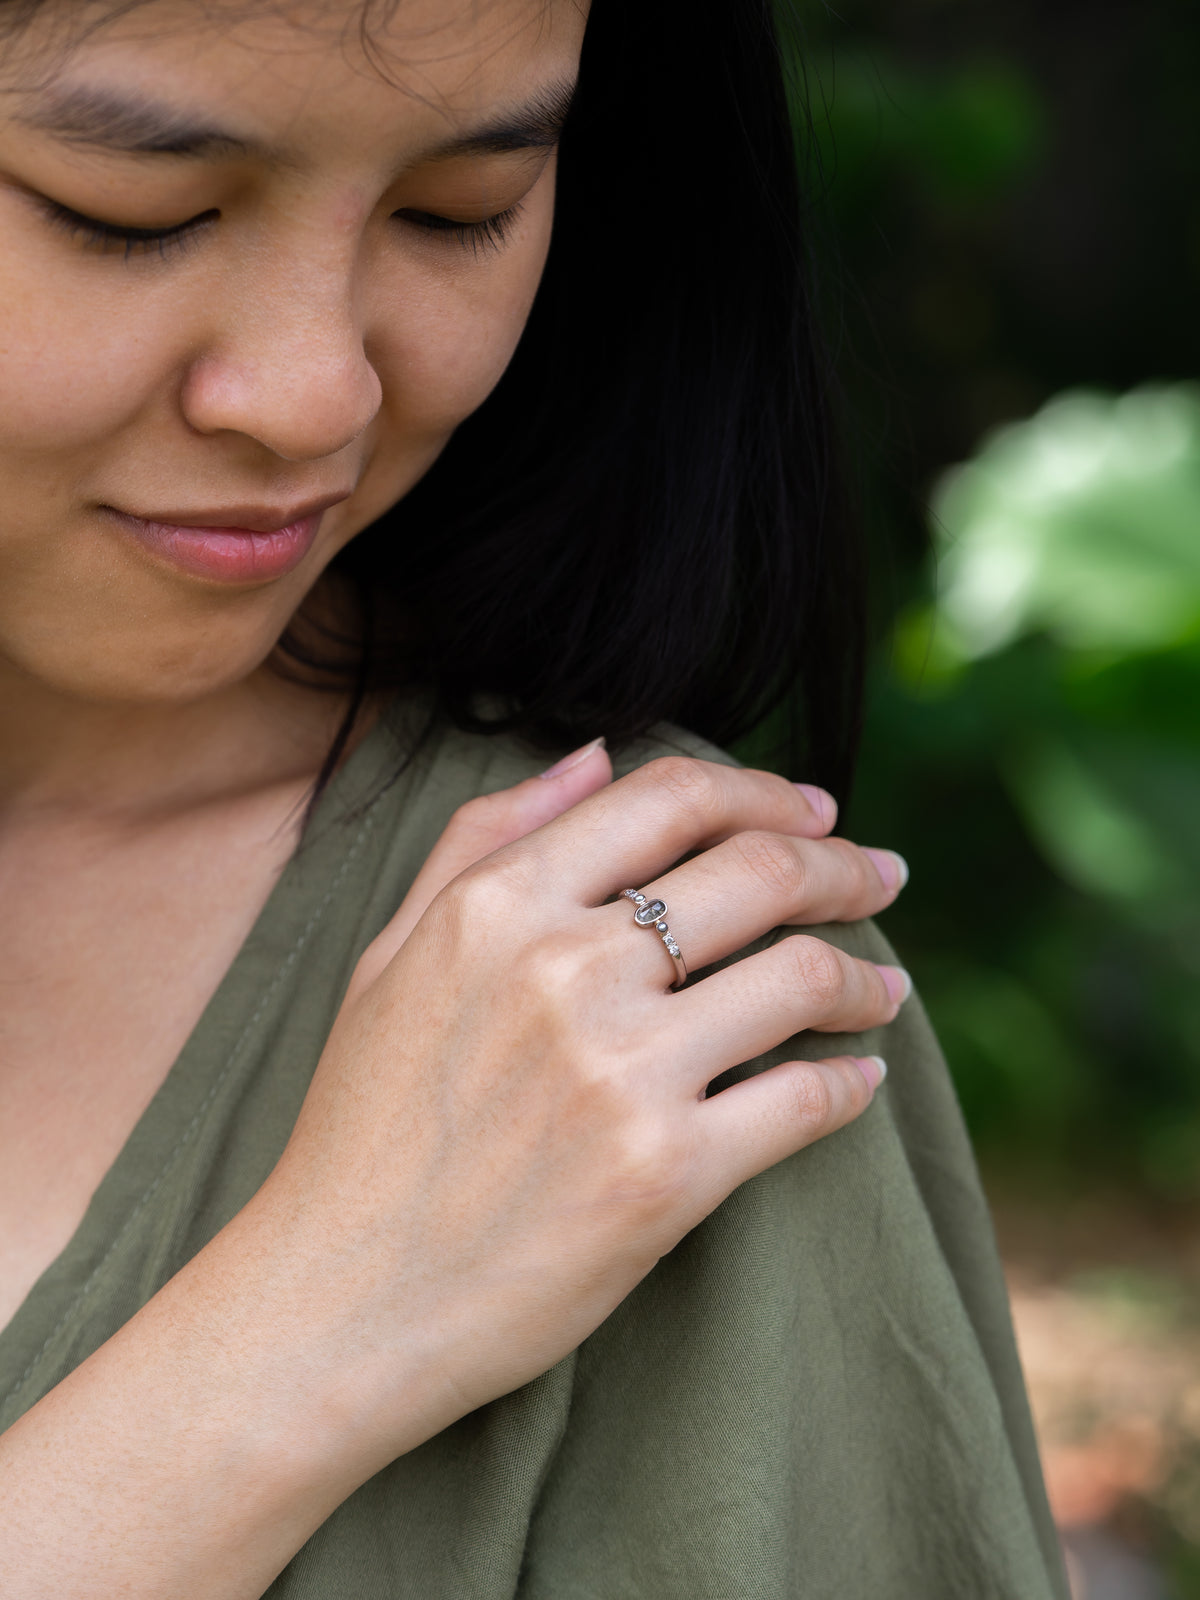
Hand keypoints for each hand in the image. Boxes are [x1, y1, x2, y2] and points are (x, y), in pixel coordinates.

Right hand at [0, 742, 910, 1599]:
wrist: (337, 1300)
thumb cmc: (363, 1125)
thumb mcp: (394, 953)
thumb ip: (484, 837)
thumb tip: (596, 754)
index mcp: (498, 907)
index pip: (671, 800)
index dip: (767, 792)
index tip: (818, 811)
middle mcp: (564, 971)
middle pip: (759, 872)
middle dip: (844, 867)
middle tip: (882, 878)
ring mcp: (619, 1073)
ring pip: (801, 976)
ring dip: (866, 976)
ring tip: (885, 988)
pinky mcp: (666, 1176)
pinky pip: (805, 1100)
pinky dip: (852, 1083)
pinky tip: (861, 1081)